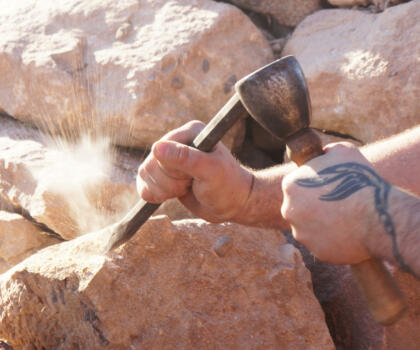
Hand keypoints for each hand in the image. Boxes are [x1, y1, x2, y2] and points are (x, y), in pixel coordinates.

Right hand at [137, 120, 252, 221]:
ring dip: (164, 190)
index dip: (172, 170)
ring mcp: (168, 159)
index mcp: (189, 133)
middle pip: (150, 164)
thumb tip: (156, 148)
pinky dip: (154, 194)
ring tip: (186, 188)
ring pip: (144, 174)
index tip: (192, 177)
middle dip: (169, 182)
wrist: (233, 205)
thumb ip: (185, 158)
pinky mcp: (162, 175)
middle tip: (191, 183)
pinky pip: (142, 183)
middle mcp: (177, 142)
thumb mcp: (210, 171)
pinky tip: (173, 194)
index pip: (160, 149)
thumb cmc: (227, 186)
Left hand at [281, 142, 382, 264]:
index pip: (296, 185)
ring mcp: (301, 233)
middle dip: (314, 206)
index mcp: (291, 185)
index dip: (313, 185)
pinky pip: (322, 244)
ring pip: (309, 227)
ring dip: (322, 224)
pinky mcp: (316, 251)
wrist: (378, 215)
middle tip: (336, 205)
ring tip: (345, 219)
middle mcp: (289, 210)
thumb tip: (322, 154)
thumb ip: (326, 152)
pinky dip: (333, 240)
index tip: (328, 187)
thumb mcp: (343, 151)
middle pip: (299, 208)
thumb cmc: (360, 180)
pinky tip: (348, 233)